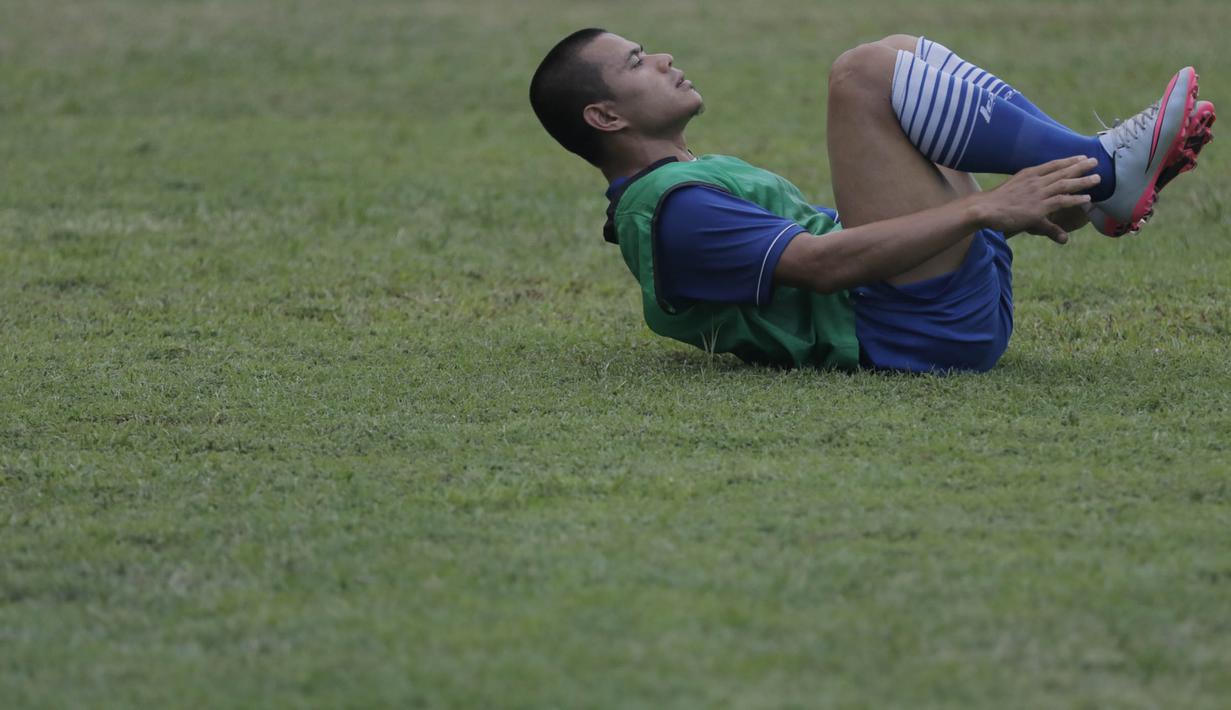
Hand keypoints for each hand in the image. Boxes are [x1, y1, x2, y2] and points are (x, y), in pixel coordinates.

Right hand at [974, 156, 1100, 243]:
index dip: (1068, 160)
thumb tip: (1031, 199)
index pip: (1052, 165)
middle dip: (1080, 166)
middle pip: (1062, 171)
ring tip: (1097, 178)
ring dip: (1082, 181)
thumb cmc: (995, 203)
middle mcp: (1035, 181)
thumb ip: (1026, 196)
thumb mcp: (1013, 195)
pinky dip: (1075, 199)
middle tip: (1095, 161)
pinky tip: (1087, 197)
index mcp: (1028, 174)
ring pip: (1065, 184)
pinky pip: (1061, 201)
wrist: (984, 209)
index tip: (1081, 156)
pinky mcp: (1038, 207)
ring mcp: (1038, 193)